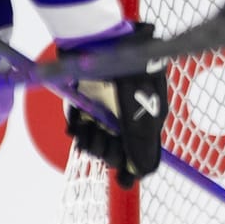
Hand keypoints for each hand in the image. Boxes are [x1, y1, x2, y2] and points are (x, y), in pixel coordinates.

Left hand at [66, 24, 170, 187]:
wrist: (101, 42)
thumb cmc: (128, 73)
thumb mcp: (138, 112)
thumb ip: (141, 144)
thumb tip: (144, 174)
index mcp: (147, 119)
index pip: (142, 153)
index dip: (132, 168)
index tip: (122, 181)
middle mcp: (127, 118)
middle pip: (117, 150)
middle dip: (108, 152)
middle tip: (101, 141)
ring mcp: (106, 111)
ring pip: (97, 142)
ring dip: (90, 143)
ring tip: (86, 132)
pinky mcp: (86, 105)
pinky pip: (81, 128)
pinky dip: (78, 131)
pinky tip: (77, 127)